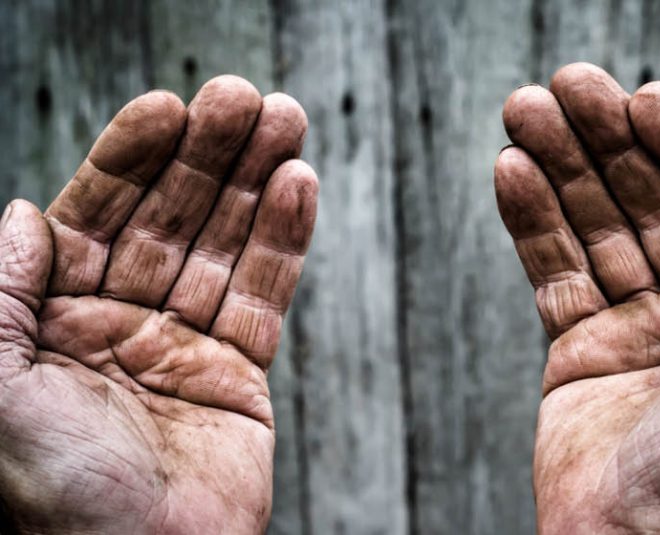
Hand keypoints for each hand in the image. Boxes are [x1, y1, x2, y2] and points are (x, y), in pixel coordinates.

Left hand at [0, 76, 316, 532]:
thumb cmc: (53, 502)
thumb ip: (0, 296)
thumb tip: (26, 214)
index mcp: (55, 320)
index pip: (99, 215)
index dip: (134, 158)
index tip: (170, 107)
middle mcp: (121, 323)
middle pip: (173, 218)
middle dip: (208, 156)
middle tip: (244, 99)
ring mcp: (184, 345)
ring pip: (227, 246)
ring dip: (256, 182)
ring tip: (286, 123)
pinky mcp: (239, 374)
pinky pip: (266, 295)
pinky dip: (286, 240)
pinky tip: (299, 187)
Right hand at [495, 64, 659, 532]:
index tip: (642, 99)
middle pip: (655, 201)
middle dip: (607, 140)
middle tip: (561, 87)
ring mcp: (646, 330)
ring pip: (597, 229)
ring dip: (559, 168)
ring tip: (522, 111)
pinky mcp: (584, 355)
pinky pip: (554, 275)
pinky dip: (530, 223)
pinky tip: (511, 173)